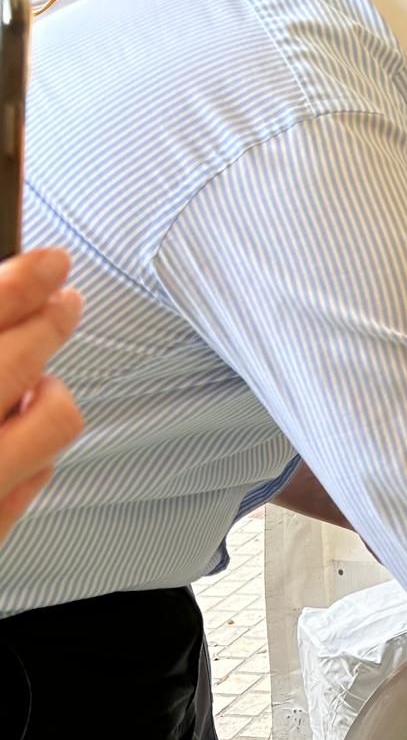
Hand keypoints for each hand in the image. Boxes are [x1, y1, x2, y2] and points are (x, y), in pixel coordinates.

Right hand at [0, 249, 84, 542]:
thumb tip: (10, 305)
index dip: (20, 281)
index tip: (51, 261)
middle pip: (22, 360)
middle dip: (50, 321)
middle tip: (64, 299)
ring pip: (55, 418)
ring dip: (47, 391)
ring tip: (30, 382)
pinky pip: (36, 478)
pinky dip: (32, 451)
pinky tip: (12, 435)